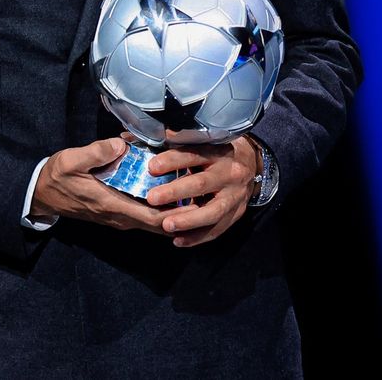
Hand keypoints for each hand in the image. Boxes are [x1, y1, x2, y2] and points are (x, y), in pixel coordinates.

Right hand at [32, 137, 181, 234]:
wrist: (42, 194)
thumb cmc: (58, 177)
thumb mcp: (72, 160)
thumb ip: (97, 152)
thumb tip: (122, 144)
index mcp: (111, 204)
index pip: (151, 218)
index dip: (175, 215)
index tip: (196, 204)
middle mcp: (118, 216)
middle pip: (156, 222)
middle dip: (179, 213)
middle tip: (201, 196)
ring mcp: (116, 215)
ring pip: (150, 219)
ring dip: (169, 209)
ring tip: (189, 191)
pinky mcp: (114, 210)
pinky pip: (141, 213)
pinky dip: (156, 205)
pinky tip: (166, 188)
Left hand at [143, 133, 259, 246]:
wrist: (252, 165)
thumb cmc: (216, 151)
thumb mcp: (200, 141)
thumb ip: (169, 142)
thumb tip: (129, 139)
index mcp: (216, 150)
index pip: (193, 154)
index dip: (172, 161)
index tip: (152, 167)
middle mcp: (228, 173)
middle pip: (201, 184)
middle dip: (175, 192)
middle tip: (152, 198)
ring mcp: (234, 196)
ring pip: (212, 211)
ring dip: (188, 220)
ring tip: (166, 226)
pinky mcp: (236, 214)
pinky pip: (217, 230)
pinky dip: (197, 237)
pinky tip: (178, 241)